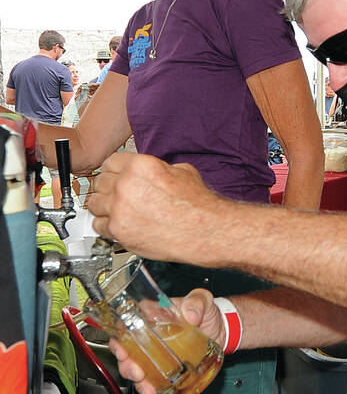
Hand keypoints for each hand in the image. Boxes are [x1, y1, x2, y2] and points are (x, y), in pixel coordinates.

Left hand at [87, 152, 226, 263]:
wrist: (204, 230)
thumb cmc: (198, 205)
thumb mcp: (182, 172)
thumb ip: (158, 169)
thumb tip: (151, 171)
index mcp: (141, 166)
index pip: (111, 162)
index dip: (114, 171)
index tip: (115, 177)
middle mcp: (126, 184)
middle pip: (100, 182)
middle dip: (108, 188)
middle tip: (116, 195)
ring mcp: (120, 208)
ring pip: (94, 203)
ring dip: (103, 206)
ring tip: (115, 210)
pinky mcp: (118, 230)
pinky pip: (98, 225)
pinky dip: (106, 226)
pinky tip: (118, 225)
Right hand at [110, 288, 224, 393]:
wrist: (220, 329)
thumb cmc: (206, 312)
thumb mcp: (202, 300)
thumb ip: (197, 301)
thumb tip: (190, 315)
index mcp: (151, 317)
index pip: (126, 327)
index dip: (119, 341)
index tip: (123, 352)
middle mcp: (149, 337)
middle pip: (128, 354)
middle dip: (128, 368)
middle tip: (138, 375)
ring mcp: (157, 356)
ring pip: (139, 373)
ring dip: (141, 385)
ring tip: (151, 392)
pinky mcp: (167, 369)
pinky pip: (159, 385)